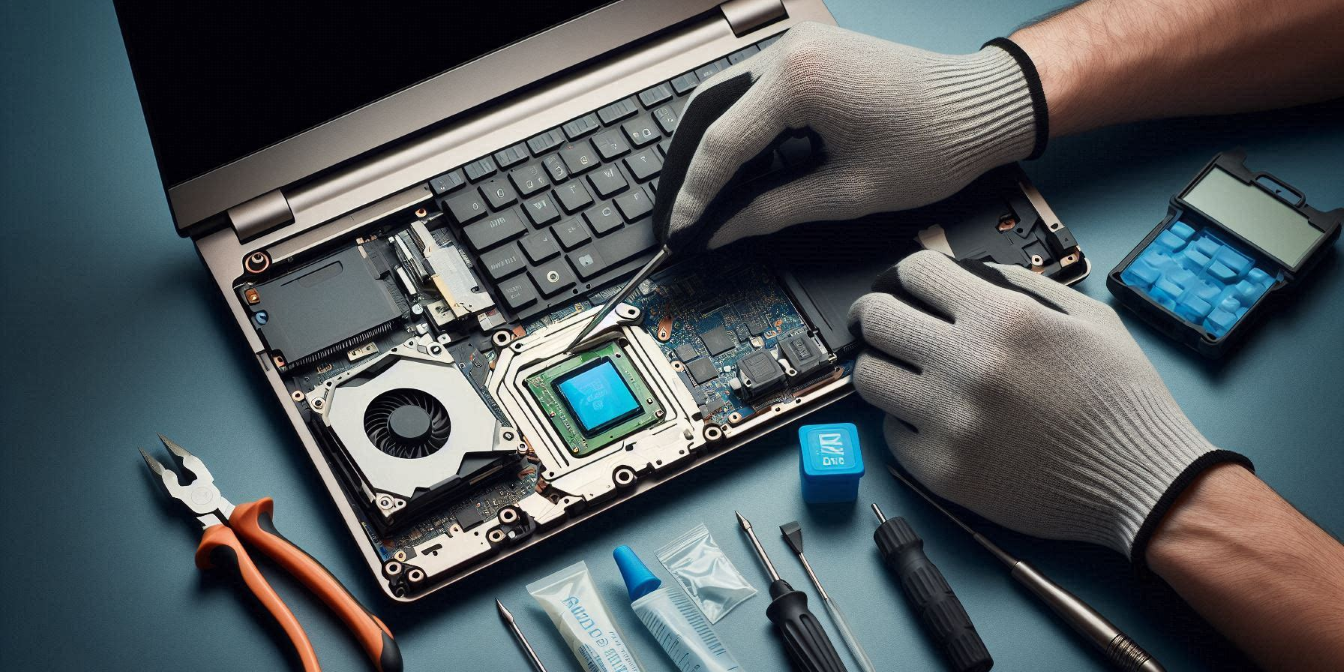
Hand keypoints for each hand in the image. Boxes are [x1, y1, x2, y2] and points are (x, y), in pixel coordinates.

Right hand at [652, 22, 1043, 251]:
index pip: (721, 145)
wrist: (982, 106)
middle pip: (707, 115)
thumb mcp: (847, 193)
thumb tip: (723, 233)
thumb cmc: (933, 143)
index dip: (695, 197)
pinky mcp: (806, 54)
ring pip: (723, 101)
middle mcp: (788, 51)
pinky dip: (735, 131)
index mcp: (798, 80)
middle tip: (678, 221)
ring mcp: (794, 46)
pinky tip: (733, 171)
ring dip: (708, 150)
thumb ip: (773, 212)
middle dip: (688, 172)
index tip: (681, 235)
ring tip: (700, 201)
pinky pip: (750, 93)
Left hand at [849, 251, 1249, 558]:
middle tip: (877, 323)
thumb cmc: (1122, 399)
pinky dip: (905, 423)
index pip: (915, 272)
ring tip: (900, 371)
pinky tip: (933, 420)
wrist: (1142, 481)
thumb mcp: (1088, 318)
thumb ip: (1021, 286)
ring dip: (882, 367)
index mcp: (1003, 320)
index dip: (906, 273)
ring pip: (870, 378)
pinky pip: (892, 435)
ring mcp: (949, 423)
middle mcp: (967, 366)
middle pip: (876, 320)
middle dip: (873, 314)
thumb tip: (965, 273)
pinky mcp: (942, 472)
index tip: (903, 286)